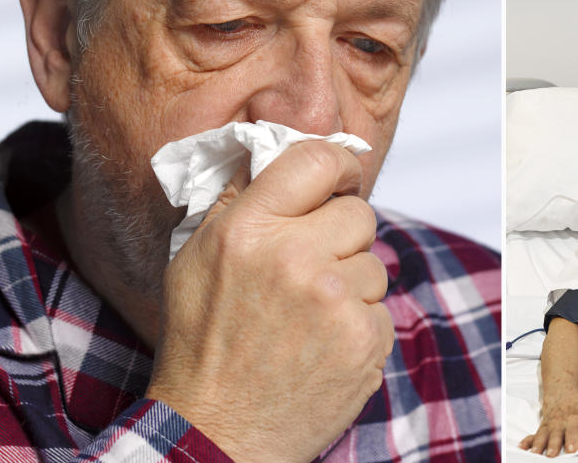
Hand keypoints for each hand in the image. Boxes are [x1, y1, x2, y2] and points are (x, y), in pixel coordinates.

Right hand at [146, 141, 393, 462]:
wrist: (219, 431)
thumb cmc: (204, 343)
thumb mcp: (196, 259)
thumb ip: (237, 198)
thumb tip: (271, 146)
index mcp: (247, 229)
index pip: (316, 159)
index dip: (338, 163)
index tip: (340, 177)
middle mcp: (293, 258)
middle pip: (359, 212)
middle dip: (342, 234)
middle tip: (312, 267)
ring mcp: (334, 301)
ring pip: (375, 263)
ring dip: (351, 284)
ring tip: (309, 317)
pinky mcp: (364, 339)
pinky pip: (382, 308)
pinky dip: (359, 325)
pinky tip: (323, 345)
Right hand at [519, 390, 577, 456]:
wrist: (560, 396)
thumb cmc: (575, 412)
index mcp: (572, 421)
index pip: (573, 431)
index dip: (572, 439)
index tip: (571, 449)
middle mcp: (558, 424)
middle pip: (555, 435)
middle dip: (553, 444)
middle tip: (552, 455)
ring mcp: (548, 427)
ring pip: (542, 436)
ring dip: (538, 445)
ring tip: (535, 453)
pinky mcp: (540, 429)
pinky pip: (532, 435)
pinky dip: (526, 442)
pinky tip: (522, 447)